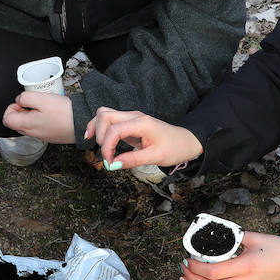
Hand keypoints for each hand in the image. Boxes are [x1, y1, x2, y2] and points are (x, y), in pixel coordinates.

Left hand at [2, 91, 74, 143]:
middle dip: (21, 111)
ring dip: (31, 114)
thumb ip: (26, 98)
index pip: (6, 119)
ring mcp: (41, 136)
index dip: (11, 108)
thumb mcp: (42, 98)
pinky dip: (41, 119)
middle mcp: (32, 133)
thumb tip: (19, 100)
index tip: (22, 102)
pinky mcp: (50, 136)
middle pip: (16, 123)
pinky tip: (51, 113)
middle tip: (33, 103)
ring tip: (43, 106)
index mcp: (26, 124)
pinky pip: (39, 127)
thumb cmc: (64, 112)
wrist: (82, 123)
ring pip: (28, 125)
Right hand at [85, 107, 202, 169]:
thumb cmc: (174, 148)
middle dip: (99, 135)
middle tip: (105, 154)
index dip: (107, 147)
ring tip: (95, 144)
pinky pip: (109, 120)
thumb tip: (113, 165)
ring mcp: (131, 118)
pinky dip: (100, 128)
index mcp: (141, 123)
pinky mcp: (129, 123)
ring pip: (104, 114)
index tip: (109, 163)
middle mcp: (134, 116)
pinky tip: (97, 139)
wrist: (185, 141)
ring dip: (96, 128)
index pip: (114, 130)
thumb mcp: (155, 157)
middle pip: (104, 115)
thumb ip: (133, 160)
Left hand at [181, 232, 279, 279]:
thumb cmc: (278, 250)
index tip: (188, 260)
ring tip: (186, 278)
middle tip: (183, 267)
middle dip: (192, 278)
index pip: (214, 272)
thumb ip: (234, 236)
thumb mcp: (255, 238)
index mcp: (246, 267)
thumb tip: (215, 233)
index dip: (196, 268)